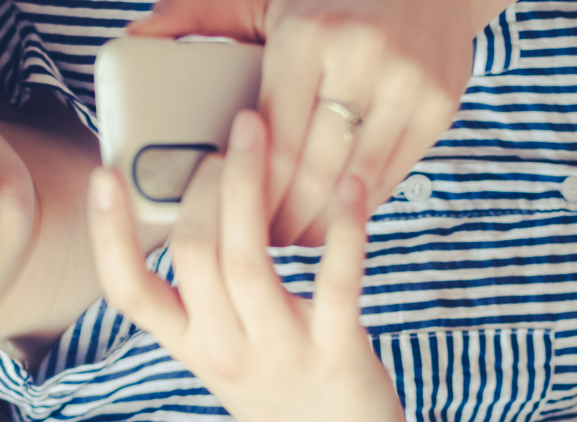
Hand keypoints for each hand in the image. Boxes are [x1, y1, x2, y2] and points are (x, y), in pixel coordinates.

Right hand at [87, 110, 405, 421]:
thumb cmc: (277, 378)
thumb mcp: (222, 341)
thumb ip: (204, 285)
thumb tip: (195, 190)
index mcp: (188, 344)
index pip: (127, 292)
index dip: (109, 233)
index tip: (106, 174)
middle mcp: (223, 351)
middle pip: (192, 256)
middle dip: (201, 185)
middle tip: (221, 139)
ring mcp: (279, 353)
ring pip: (246, 259)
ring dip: (249, 186)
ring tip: (257, 132)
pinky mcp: (337, 352)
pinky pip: (335, 281)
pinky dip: (344, 229)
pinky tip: (350, 184)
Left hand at [128, 0, 506, 245]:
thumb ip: (199, 16)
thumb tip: (135, 37)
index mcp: (309, 35)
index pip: (273, 141)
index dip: (249, 192)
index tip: (226, 219)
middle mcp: (364, 57)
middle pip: (312, 170)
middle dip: (278, 219)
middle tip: (251, 243)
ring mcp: (410, 83)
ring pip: (353, 182)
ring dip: (316, 223)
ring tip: (285, 239)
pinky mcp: (441, 104)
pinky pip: (391, 174)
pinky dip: (355, 206)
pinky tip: (328, 219)